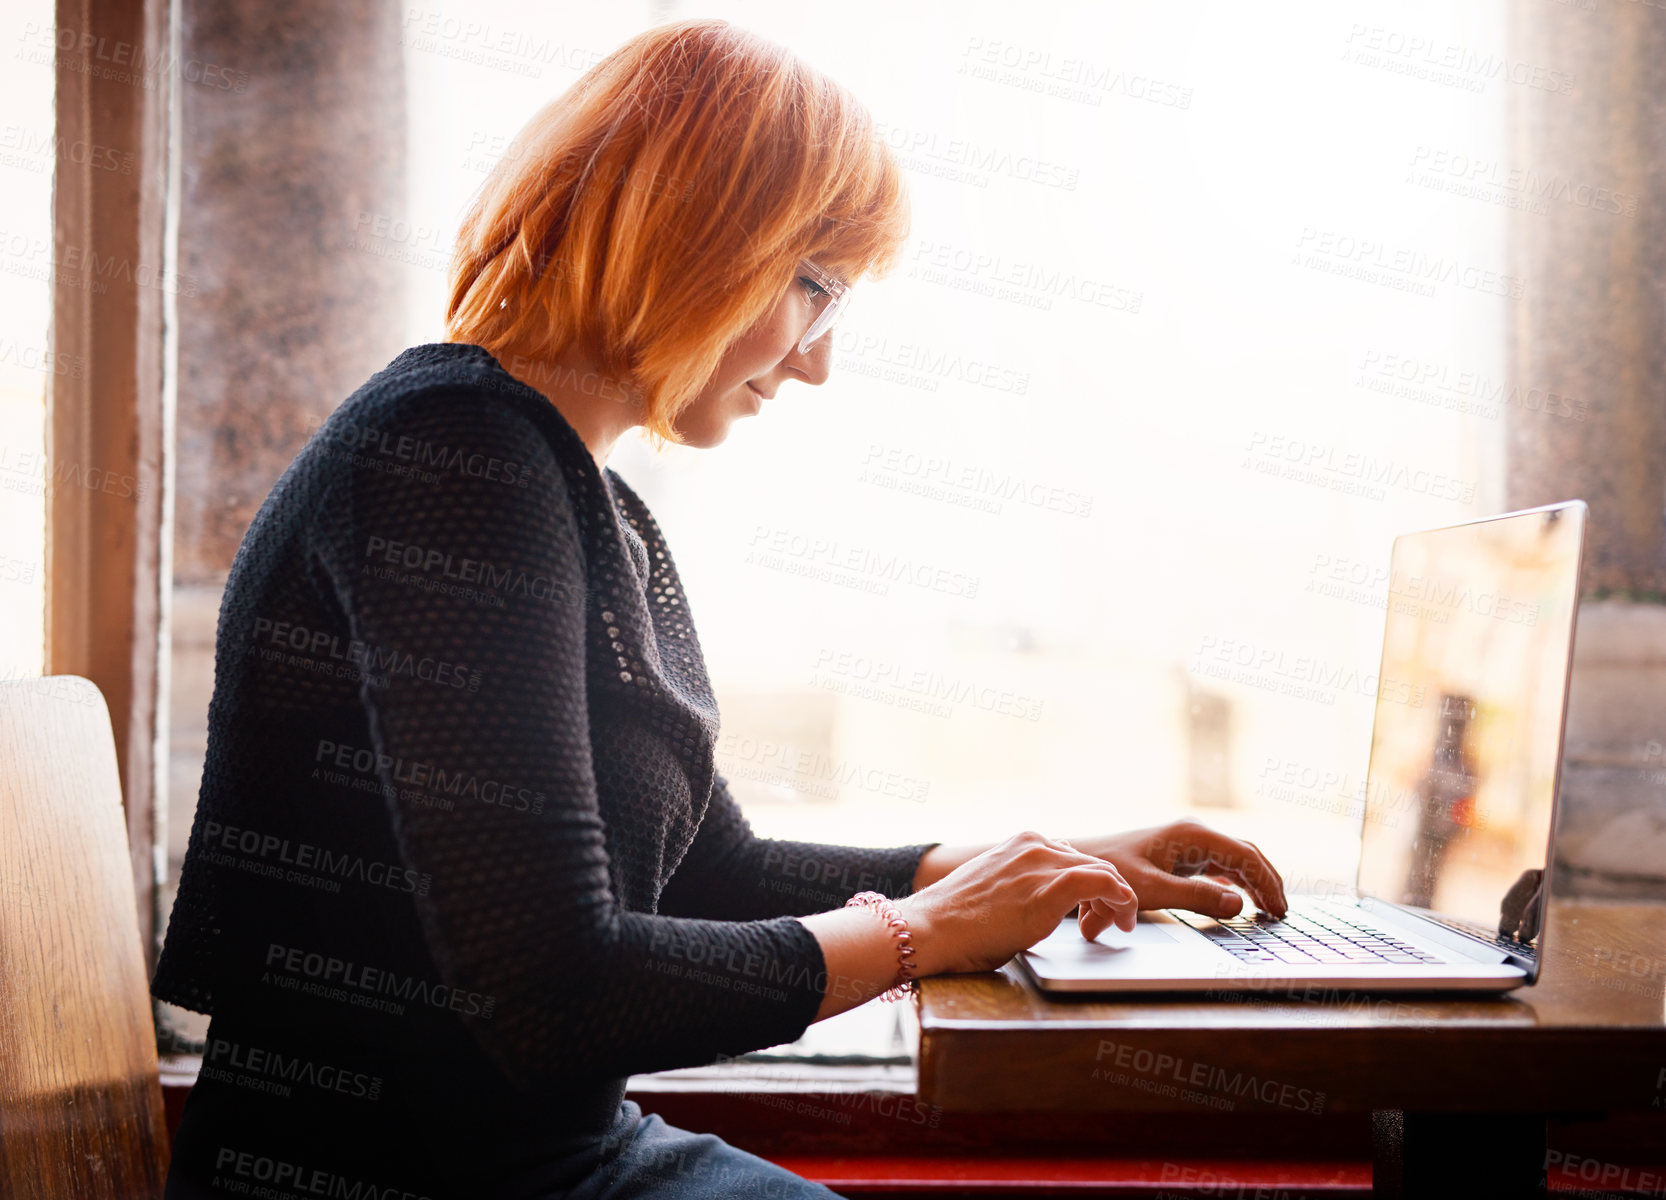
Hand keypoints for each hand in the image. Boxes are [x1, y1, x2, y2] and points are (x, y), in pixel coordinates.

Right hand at [895, 831, 1138, 974]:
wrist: (932, 928)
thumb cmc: (955, 921)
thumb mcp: (994, 889)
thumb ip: (1020, 884)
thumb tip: (1037, 904)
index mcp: (1021, 843)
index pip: (1073, 856)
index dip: (1090, 885)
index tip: (1090, 911)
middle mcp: (1036, 845)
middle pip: (1094, 862)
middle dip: (1106, 895)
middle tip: (1106, 925)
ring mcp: (1044, 863)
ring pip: (1104, 871)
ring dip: (1118, 901)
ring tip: (1118, 926)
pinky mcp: (1053, 887)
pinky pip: (1105, 883)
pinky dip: (1122, 899)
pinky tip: (1123, 919)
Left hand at [1062, 818, 1287, 940]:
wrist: (1080, 862)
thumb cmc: (1110, 873)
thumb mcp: (1153, 890)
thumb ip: (1196, 898)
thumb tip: (1239, 905)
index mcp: (1192, 835)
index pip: (1246, 856)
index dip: (1268, 883)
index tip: (1279, 909)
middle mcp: (1194, 834)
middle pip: (1246, 855)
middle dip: (1267, 882)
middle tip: (1281, 913)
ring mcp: (1188, 843)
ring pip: (1234, 860)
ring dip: (1254, 882)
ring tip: (1269, 910)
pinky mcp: (1180, 854)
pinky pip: (1219, 866)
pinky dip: (1236, 882)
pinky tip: (1242, 901)